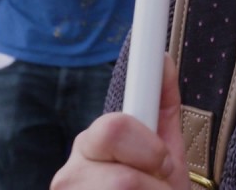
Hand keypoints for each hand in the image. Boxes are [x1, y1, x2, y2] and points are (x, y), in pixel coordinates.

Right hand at [52, 54, 186, 188]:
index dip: (149, 150)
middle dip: (152, 184)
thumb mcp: (164, 150)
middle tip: (159, 186)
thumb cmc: (154, 188)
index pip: (113, 130)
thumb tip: (162, 59)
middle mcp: (71, 174)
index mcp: (92, 143)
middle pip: (122, 181)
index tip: (164, 160)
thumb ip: (162, 106)